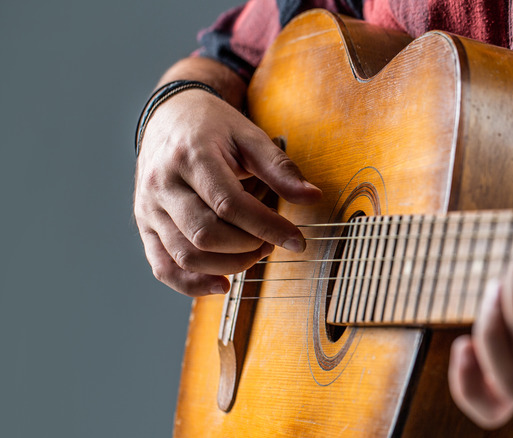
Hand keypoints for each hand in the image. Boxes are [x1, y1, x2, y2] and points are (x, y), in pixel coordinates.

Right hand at [134, 87, 320, 296]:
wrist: (169, 115)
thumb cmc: (213, 127)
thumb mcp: (250, 137)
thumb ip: (280, 168)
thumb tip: (313, 197)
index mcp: (190, 157)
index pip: (229, 205)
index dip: (267, 227)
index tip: (297, 240)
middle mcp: (162, 184)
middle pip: (205, 234)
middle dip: (247, 247)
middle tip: (271, 243)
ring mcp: (148, 208)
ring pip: (185, 255)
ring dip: (227, 265)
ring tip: (253, 253)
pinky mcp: (144, 226)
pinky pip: (163, 267)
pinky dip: (192, 284)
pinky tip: (222, 285)